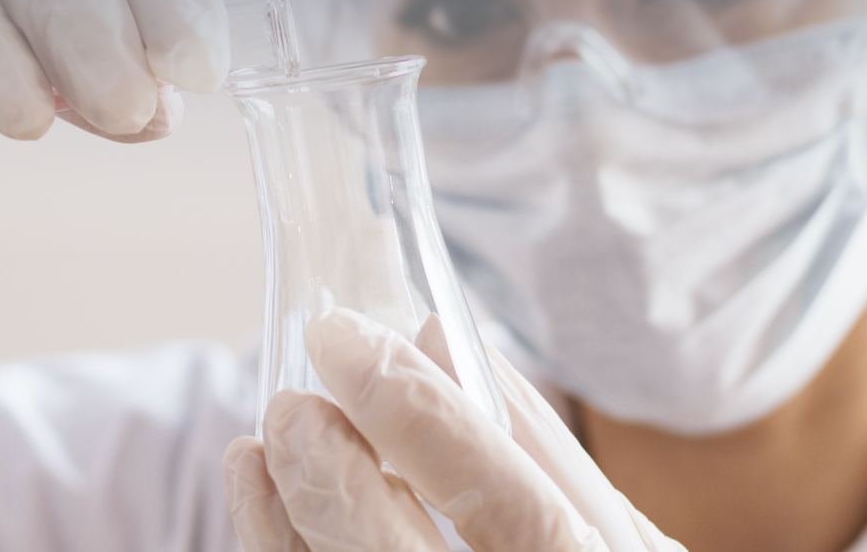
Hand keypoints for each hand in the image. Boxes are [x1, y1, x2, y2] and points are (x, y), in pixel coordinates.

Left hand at [222, 308, 687, 551]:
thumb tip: (430, 335)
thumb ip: (530, 440)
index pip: (505, 501)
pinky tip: (273, 518)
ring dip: (284, 527)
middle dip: (330, 477)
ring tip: (259, 453)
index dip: (417, 416)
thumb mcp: (608, 531)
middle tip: (289, 405)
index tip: (344, 341)